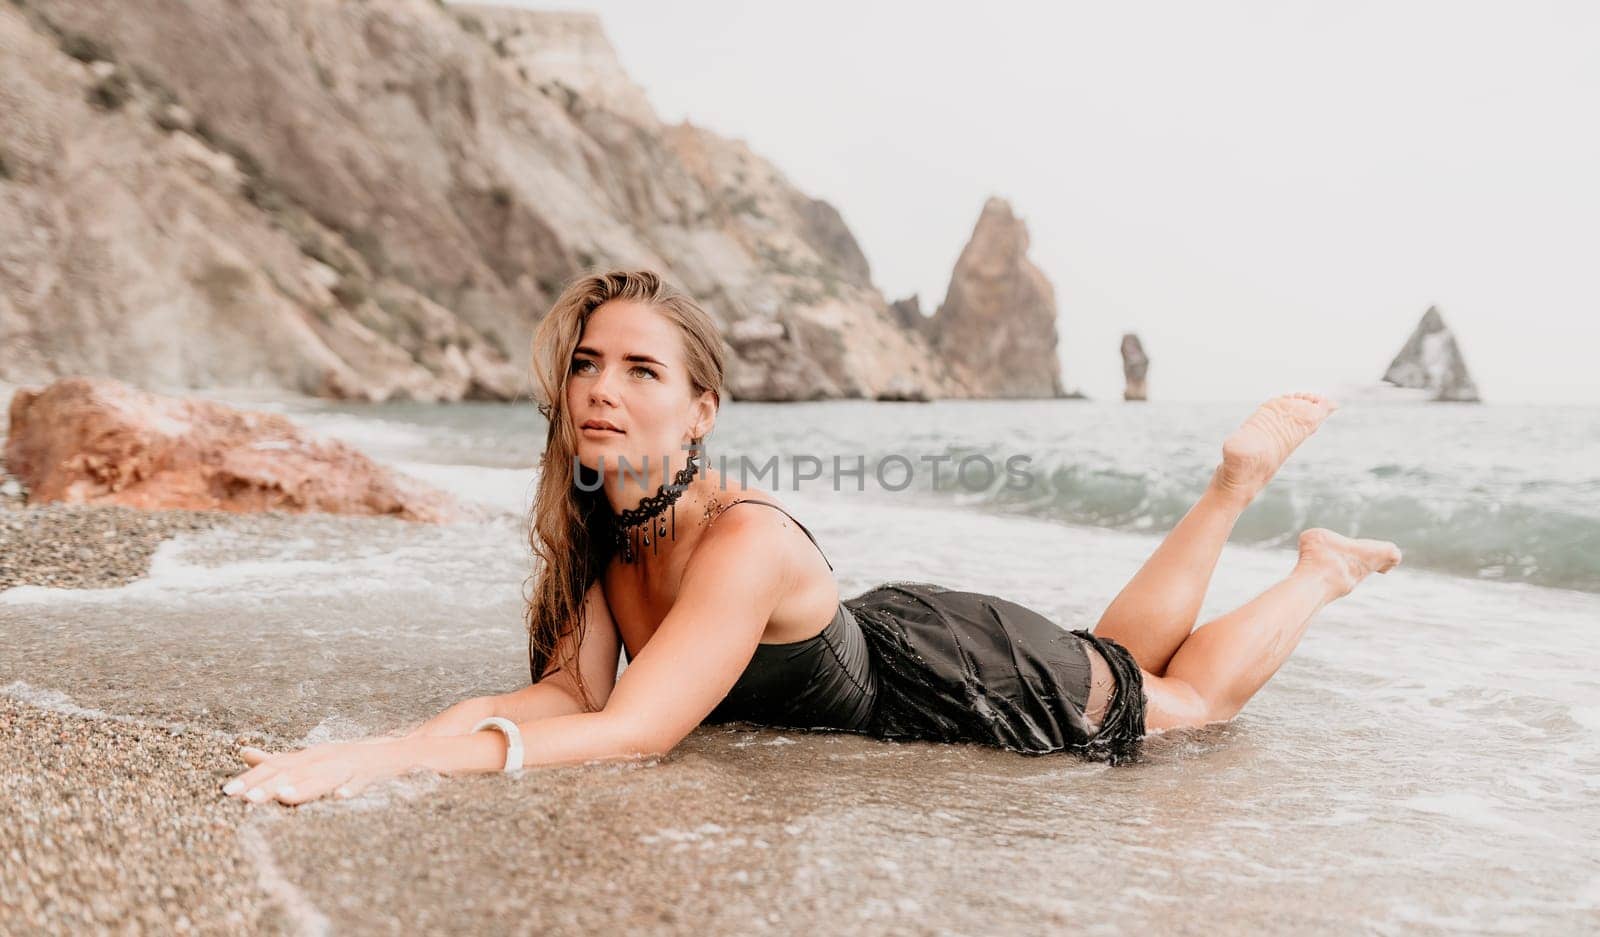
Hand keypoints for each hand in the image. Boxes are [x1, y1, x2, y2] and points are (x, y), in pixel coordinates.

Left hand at [221, 738, 412, 805]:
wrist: (398, 752)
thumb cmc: (348, 759)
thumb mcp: (310, 757)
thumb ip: (277, 759)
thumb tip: (243, 752)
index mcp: (309, 757)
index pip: (276, 766)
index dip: (252, 778)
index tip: (227, 792)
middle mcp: (325, 759)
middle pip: (294, 772)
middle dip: (270, 785)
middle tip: (247, 799)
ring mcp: (347, 767)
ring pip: (323, 778)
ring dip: (305, 787)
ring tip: (284, 797)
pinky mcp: (370, 775)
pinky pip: (361, 783)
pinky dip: (351, 789)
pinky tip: (341, 798)